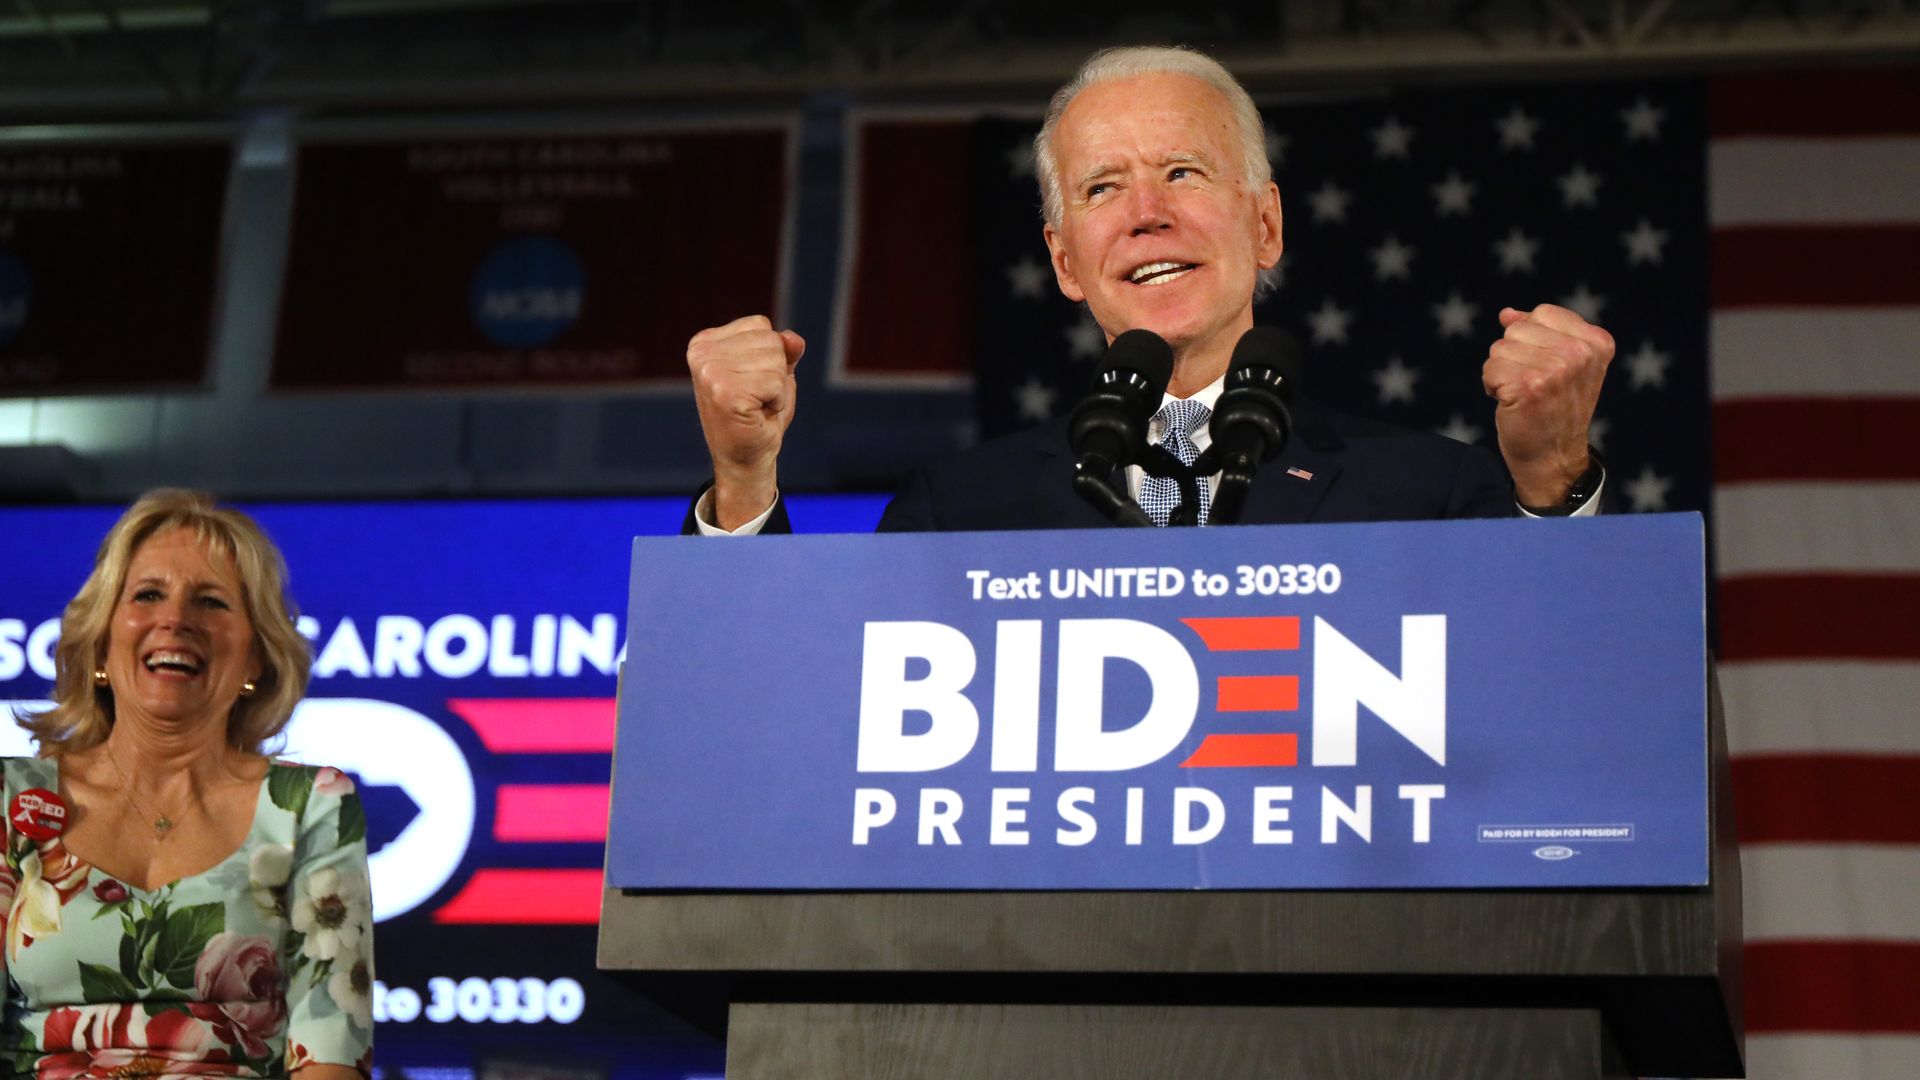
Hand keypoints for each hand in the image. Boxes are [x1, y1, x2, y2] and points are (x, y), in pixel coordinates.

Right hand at [687, 315, 804, 529]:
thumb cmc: (758, 415)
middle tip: (756, 398)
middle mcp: (701, 353)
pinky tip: (757, 415)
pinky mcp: (725, 393)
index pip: (760, 325)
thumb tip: (793, 339)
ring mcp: (710, 373)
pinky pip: (776, 382)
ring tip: (756, 406)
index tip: (750, 382)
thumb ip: (784, 350)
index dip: (769, 356)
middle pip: (770, 341)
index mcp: (705, 342)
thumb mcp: (773, 373)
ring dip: (776, 388)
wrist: (745, 459)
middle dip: (775, 372)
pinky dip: (777, 401)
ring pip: (776, 360)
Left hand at [1482, 304, 1612, 505]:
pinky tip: (1512, 404)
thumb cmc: (1555, 407)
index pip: (1541, 313)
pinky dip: (1492, 387)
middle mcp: (1580, 353)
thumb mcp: (1562, 363)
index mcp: (1596, 341)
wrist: (1554, 456)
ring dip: (1502, 373)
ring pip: (1499, 348)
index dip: (1531, 339)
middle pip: (1516, 330)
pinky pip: (1489, 369)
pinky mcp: (1528, 387)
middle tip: (1534, 385)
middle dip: (1514, 356)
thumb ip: (1538, 332)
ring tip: (1524, 395)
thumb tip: (1506, 313)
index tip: (1546, 367)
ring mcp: (1555, 369)